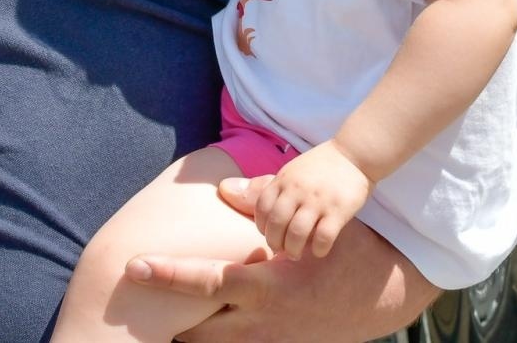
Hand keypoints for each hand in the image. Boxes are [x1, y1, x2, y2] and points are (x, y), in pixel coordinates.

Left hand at [126, 176, 433, 342]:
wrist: (382, 299)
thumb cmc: (346, 254)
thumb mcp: (311, 225)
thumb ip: (263, 204)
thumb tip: (224, 188)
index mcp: (266, 286)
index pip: (205, 281)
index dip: (167, 274)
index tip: (134, 266)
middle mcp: (262, 321)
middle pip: (196, 332)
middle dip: (167, 323)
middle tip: (137, 306)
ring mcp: (269, 341)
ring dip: (191, 332)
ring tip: (165, 319)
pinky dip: (217, 337)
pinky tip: (202, 324)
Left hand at [253, 140, 372, 258]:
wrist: (354, 154)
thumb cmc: (320, 166)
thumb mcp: (291, 171)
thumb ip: (270, 188)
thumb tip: (231, 194)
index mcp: (284, 180)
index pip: (261, 207)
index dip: (261, 225)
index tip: (268, 233)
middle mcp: (298, 190)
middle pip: (276, 223)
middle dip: (274, 242)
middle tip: (281, 249)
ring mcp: (318, 200)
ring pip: (297, 233)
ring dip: (293, 249)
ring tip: (295, 254)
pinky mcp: (339, 210)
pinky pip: (323, 237)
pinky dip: (318, 249)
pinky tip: (318, 250)